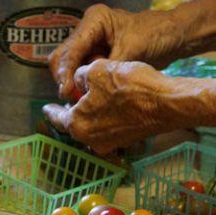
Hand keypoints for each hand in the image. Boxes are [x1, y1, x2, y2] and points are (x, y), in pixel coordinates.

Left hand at [42, 59, 183, 155]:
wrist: (169, 103)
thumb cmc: (130, 86)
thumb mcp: (97, 71)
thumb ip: (80, 77)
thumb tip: (79, 82)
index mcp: (78, 125)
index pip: (57, 117)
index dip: (51, 110)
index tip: (45, 107)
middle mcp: (91, 140)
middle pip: (75, 123)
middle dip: (72, 111)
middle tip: (68, 102)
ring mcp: (111, 143)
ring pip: (93, 126)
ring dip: (90, 113)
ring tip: (90, 100)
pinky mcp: (128, 140)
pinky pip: (109, 127)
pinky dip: (106, 116)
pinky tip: (111, 104)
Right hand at [48, 4, 185, 98]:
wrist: (176, 36)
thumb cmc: (158, 35)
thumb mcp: (132, 50)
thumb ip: (108, 66)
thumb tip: (88, 86)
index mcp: (94, 20)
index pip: (70, 49)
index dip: (65, 72)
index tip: (67, 92)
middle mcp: (87, 30)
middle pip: (62, 57)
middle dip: (65, 78)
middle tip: (74, 99)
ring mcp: (90, 43)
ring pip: (69, 67)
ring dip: (73, 82)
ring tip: (84, 97)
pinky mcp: (96, 55)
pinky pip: (81, 72)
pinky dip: (83, 83)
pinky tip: (89, 94)